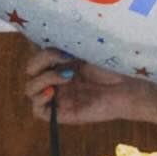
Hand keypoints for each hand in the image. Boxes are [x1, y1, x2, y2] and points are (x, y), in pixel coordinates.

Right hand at [23, 48, 145, 125]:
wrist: (125, 88)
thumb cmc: (110, 69)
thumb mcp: (85, 54)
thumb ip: (64, 49)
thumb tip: (42, 42)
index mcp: (59, 64)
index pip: (36, 57)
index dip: (41, 51)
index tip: (60, 48)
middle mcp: (55, 80)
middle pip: (30, 71)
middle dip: (41, 62)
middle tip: (65, 59)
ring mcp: (57, 97)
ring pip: (30, 89)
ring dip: (43, 79)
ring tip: (67, 77)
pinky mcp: (61, 113)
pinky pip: (37, 110)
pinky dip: (39, 100)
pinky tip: (52, 92)